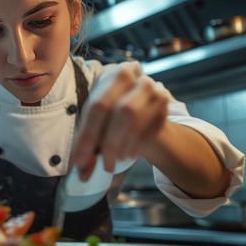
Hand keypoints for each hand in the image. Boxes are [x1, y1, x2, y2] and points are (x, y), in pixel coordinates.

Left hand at [72, 62, 169, 180]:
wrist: (140, 107)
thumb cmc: (110, 113)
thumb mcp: (95, 123)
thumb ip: (88, 144)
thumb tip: (82, 169)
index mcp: (111, 76)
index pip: (98, 107)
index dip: (88, 137)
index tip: (80, 161)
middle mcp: (135, 78)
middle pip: (124, 111)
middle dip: (111, 143)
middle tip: (105, 165)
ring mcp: (153, 89)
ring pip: (140, 118)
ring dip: (126, 145)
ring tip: (115, 160)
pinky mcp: (165, 103)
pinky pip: (155, 125)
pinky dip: (140, 144)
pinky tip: (130, 154)